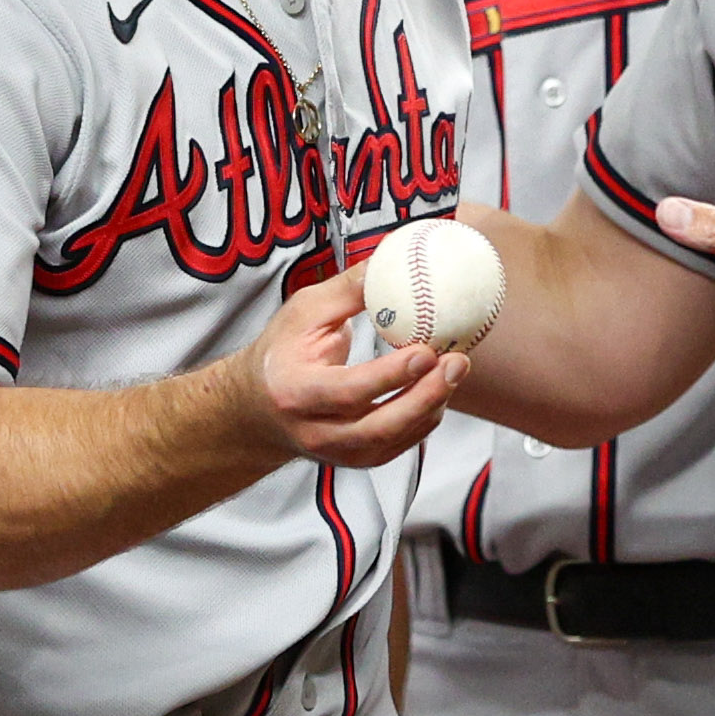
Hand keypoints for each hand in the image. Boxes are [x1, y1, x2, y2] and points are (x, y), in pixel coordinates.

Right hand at [247, 270, 459, 468]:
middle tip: (456, 362)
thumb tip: (393, 255)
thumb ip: (349, 289)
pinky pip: (400, 446)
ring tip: (456, 369)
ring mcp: (336, 452)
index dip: (391, 376)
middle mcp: (314, 430)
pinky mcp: (356, 459)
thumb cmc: (281, 352)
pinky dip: (425, 418)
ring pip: (394, 440)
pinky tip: (441, 389)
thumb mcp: (303, 311)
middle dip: (425, 396)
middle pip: (378, 427)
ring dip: (432, 406)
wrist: (258, 408)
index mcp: (296, 392)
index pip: (348, 391)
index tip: (426, 351)